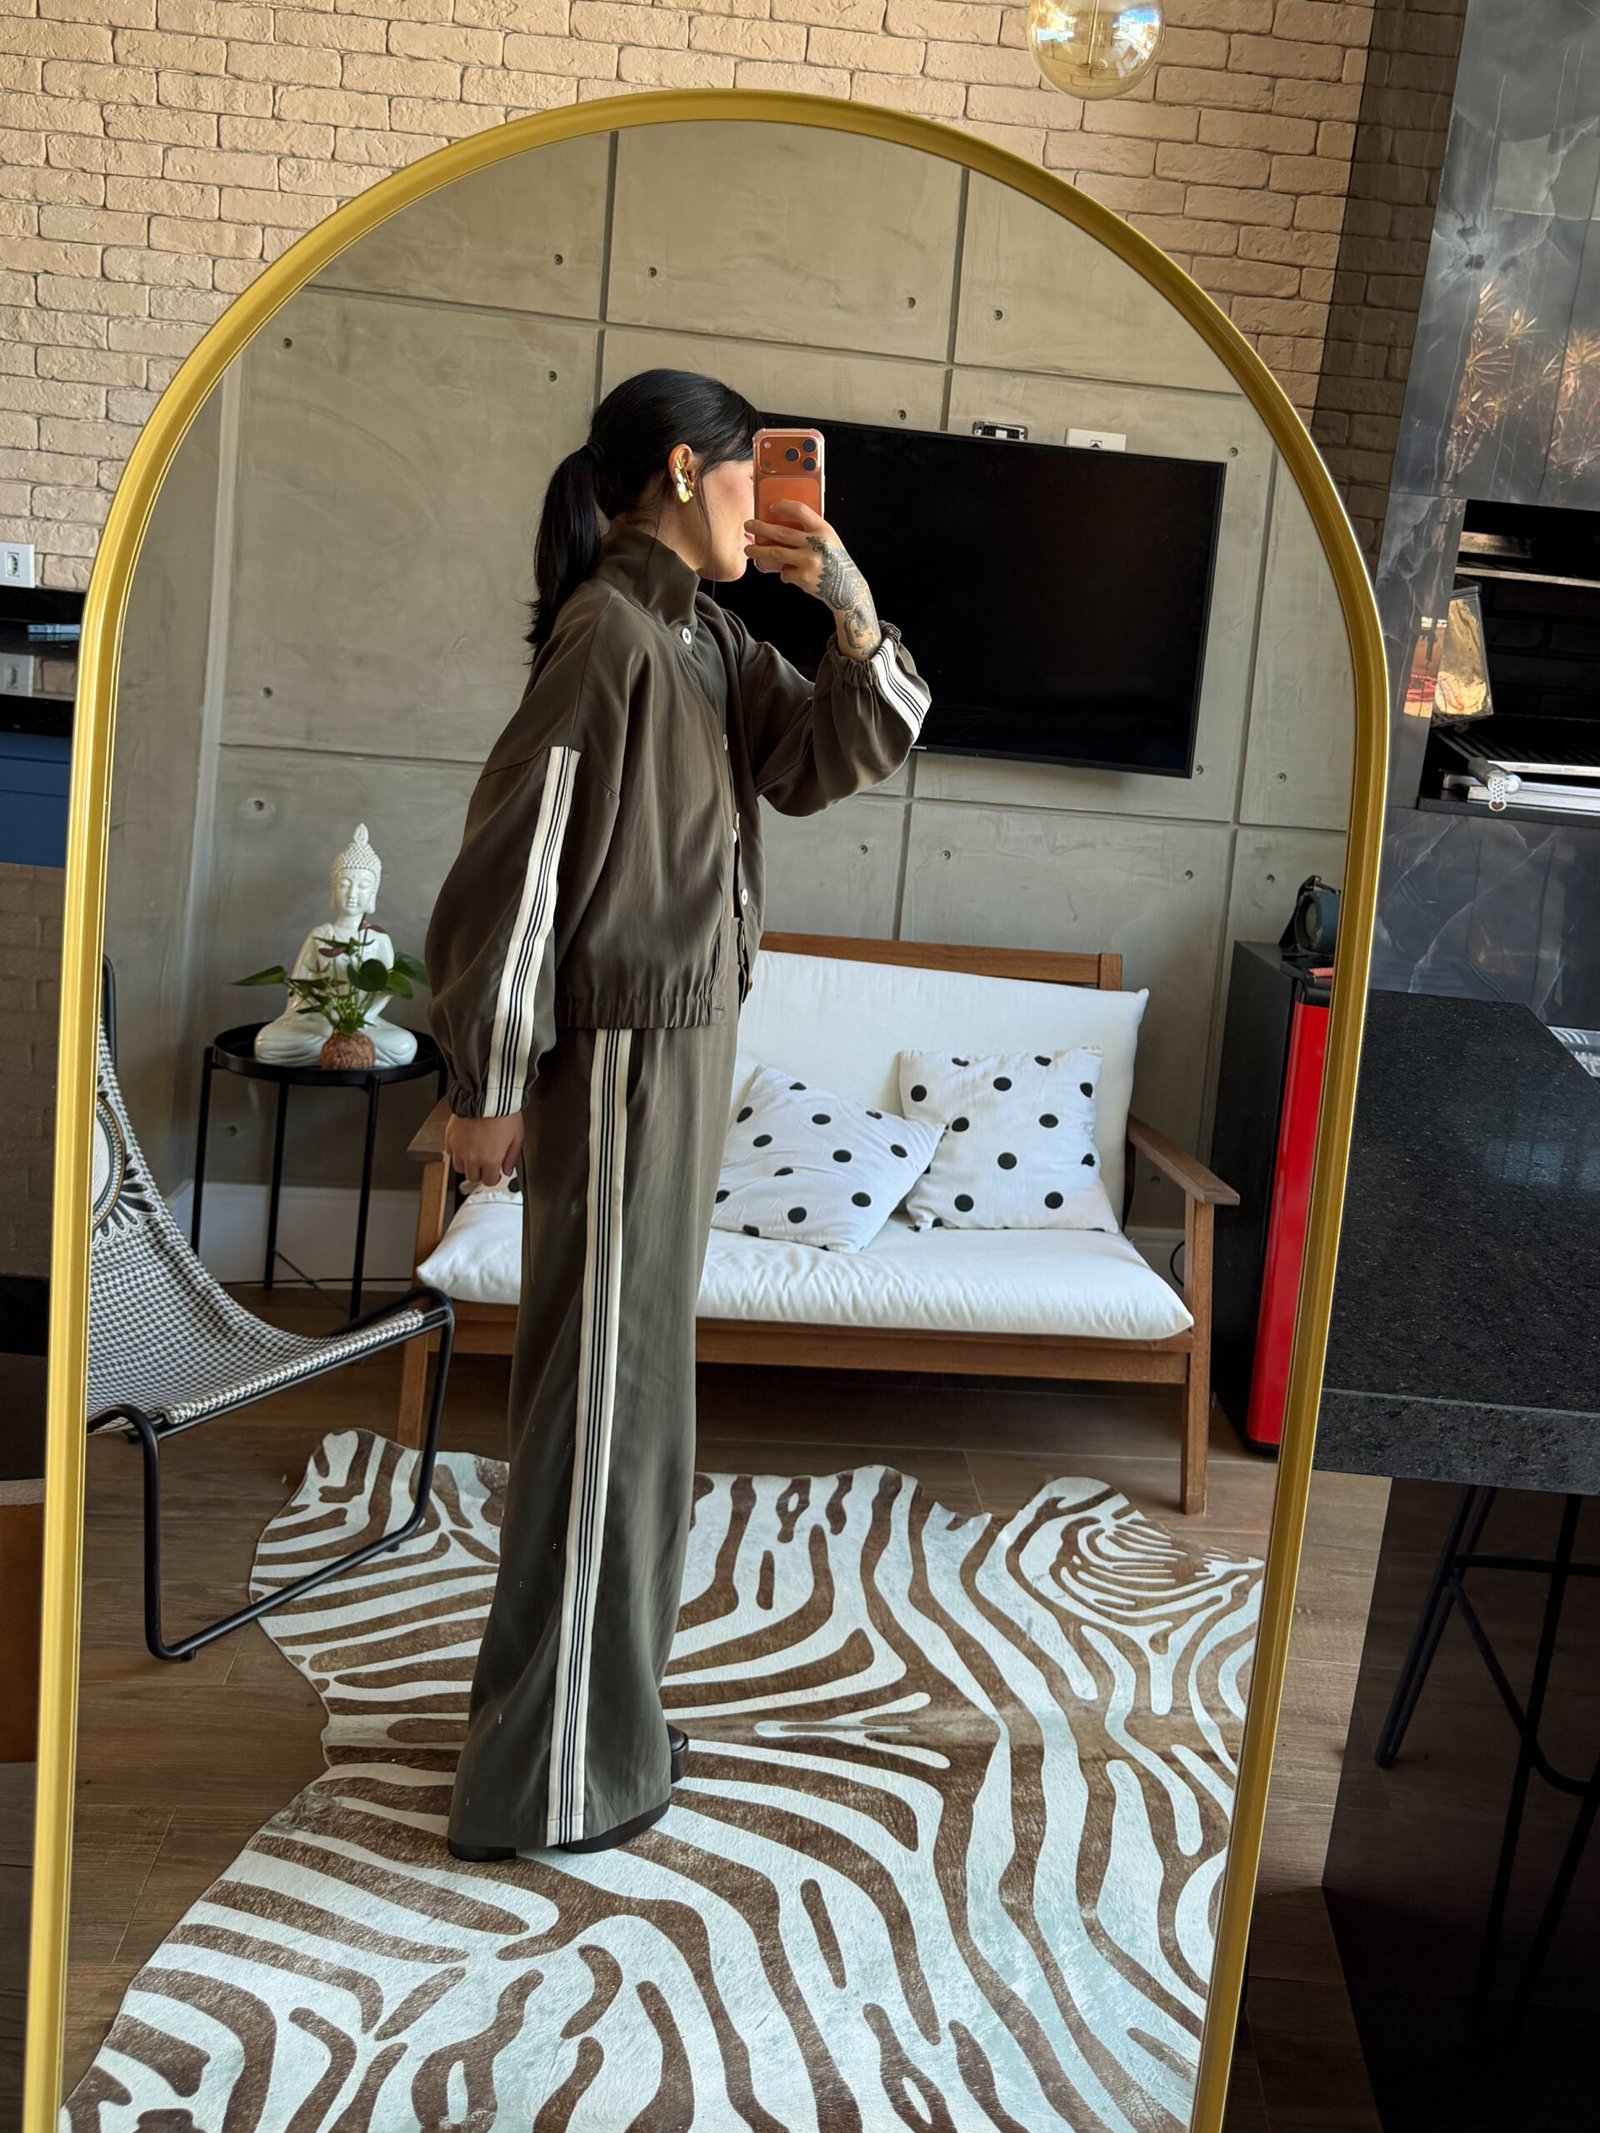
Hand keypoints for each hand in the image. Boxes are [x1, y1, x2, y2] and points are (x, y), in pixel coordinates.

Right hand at [445, 1110, 523, 1187]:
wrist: (487, 1095)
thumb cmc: (503, 1113)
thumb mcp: (517, 1137)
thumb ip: (511, 1157)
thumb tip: (507, 1170)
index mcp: (491, 1160)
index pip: (489, 1181)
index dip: (494, 1178)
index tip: (495, 1173)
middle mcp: (473, 1157)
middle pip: (473, 1177)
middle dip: (480, 1172)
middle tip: (485, 1163)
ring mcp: (459, 1148)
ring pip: (459, 1168)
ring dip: (467, 1164)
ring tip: (474, 1154)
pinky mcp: (450, 1138)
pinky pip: (450, 1153)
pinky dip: (457, 1152)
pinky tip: (465, 1144)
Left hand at [743, 498, 881, 659]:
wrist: (846, 588)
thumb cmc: (834, 561)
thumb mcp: (828, 540)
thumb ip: (811, 531)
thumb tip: (782, 523)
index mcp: (823, 530)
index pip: (800, 510)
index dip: (783, 506)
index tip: (771, 507)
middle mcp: (815, 544)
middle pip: (781, 532)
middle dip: (760, 528)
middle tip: (748, 525)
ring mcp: (808, 561)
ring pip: (775, 552)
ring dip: (758, 551)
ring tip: (749, 550)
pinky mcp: (803, 578)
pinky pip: (784, 573)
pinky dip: (783, 573)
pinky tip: (787, 573)